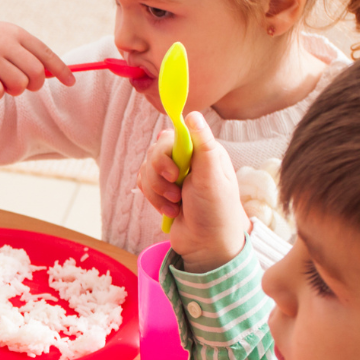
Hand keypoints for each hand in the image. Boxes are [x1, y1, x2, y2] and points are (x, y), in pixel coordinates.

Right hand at [0, 20, 71, 98]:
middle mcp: (4, 42)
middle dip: (35, 85)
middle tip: (25, 85)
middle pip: (36, 73)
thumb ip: (31, 55)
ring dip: (14, 90)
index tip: (72, 82)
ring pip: (19, 86)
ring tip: (2, 81)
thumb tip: (55, 74)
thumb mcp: (9, 41)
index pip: (46, 54)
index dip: (62, 70)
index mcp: (16, 33)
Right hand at [136, 111, 249, 271]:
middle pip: (154, 152)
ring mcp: (173, 176)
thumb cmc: (217, 210)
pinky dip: (153, 199)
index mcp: (202, 150)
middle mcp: (186, 159)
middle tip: (176, 190)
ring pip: (146, 170)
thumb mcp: (213, 175)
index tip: (174, 171)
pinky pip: (143, 185)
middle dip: (160, 175)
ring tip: (175, 204)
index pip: (171, 135)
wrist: (207, 245)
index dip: (166, 153)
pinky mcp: (161, 191)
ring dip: (157, 191)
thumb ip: (202, 143)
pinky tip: (169, 210)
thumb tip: (193, 114)